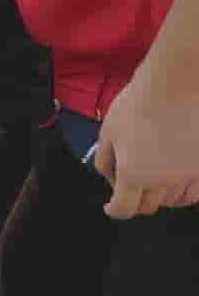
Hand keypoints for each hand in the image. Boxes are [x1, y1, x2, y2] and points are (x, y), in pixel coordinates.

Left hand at [94, 64, 198, 218]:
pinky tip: (176, 180)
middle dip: (135, 201)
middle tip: (130, 189)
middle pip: (148, 207)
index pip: (124, 208)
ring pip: (174, 201)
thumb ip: (106, 160)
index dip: (115, 210)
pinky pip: (195, 193)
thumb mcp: (109, 131)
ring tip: (153, 179)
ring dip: (161, 196)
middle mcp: (163, 180)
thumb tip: (110, 180)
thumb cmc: (140, 103)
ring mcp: (188, 175)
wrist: (177, 85)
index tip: (112, 207)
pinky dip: (184, 192)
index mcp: (134, 174)